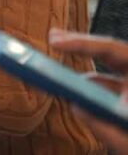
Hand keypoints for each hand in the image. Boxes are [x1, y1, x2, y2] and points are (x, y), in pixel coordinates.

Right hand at [49, 29, 127, 153]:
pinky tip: (78, 99)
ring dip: (87, 76)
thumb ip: (105, 129)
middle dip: (83, 47)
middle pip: (114, 55)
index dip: (84, 44)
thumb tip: (75, 107)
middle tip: (52, 39)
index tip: (55, 41)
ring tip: (58, 75)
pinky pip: (113, 92)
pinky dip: (96, 94)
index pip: (115, 51)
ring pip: (112, 78)